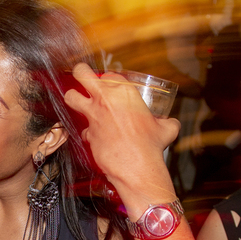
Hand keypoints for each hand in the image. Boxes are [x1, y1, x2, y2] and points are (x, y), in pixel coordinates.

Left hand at [62, 64, 179, 196]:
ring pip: (71, 97)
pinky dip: (88, 131)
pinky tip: (96, 135)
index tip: (111, 85)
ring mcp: (93, 116)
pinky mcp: (87, 133)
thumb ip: (166, 121)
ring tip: (78, 100)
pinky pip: (83, 128)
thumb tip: (169, 122)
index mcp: (124, 92)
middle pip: (82, 73)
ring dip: (74, 97)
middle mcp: (105, 100)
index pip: (109, 74)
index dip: (108, 79)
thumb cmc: (150, 146)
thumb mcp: (166, 128)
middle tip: (82, 75)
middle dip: (80, 72)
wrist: (137, 167)